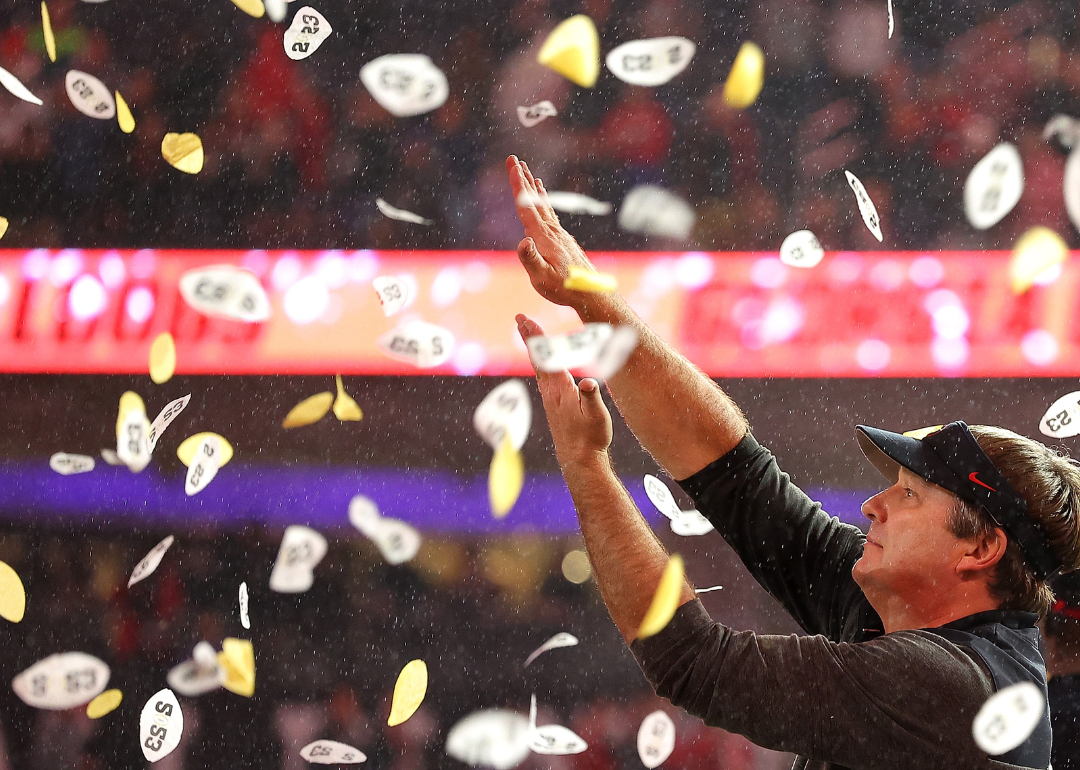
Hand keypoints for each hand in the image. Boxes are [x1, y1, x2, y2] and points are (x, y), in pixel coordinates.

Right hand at [506, 155, 605, 310]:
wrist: (590, 293)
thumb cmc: (564, 288)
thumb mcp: (542, 279)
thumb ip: (531, 260)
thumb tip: (522, 241)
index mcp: (543, 237)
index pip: (526, 206)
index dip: (517, 184)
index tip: (512, 164)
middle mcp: (552, 231)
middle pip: (534, 200)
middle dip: (523, 179)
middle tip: (514, 159)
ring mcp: (558, 234)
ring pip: (542, 205)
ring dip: (533, 188)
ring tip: (527, 173)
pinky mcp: (562, 239)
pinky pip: (549, 214)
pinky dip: (543, 201)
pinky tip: (542, 199)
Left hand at [517, 313, 612, 466]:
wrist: (579, 460)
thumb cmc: (591, 437)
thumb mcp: (597, 416)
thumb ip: (592, 397)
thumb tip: (588, 382)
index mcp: (560, 389)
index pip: (546, 357)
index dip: (536, 337)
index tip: (526, 320)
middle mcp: (551, 391)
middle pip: (537, 358)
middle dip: (530, 336)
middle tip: (519, 318)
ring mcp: (550, 398)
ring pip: (539, 366)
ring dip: (534, 346)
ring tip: (528, 331)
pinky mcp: (554, 404)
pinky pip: (544, 375)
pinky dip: (541, 360)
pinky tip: (543, 360)